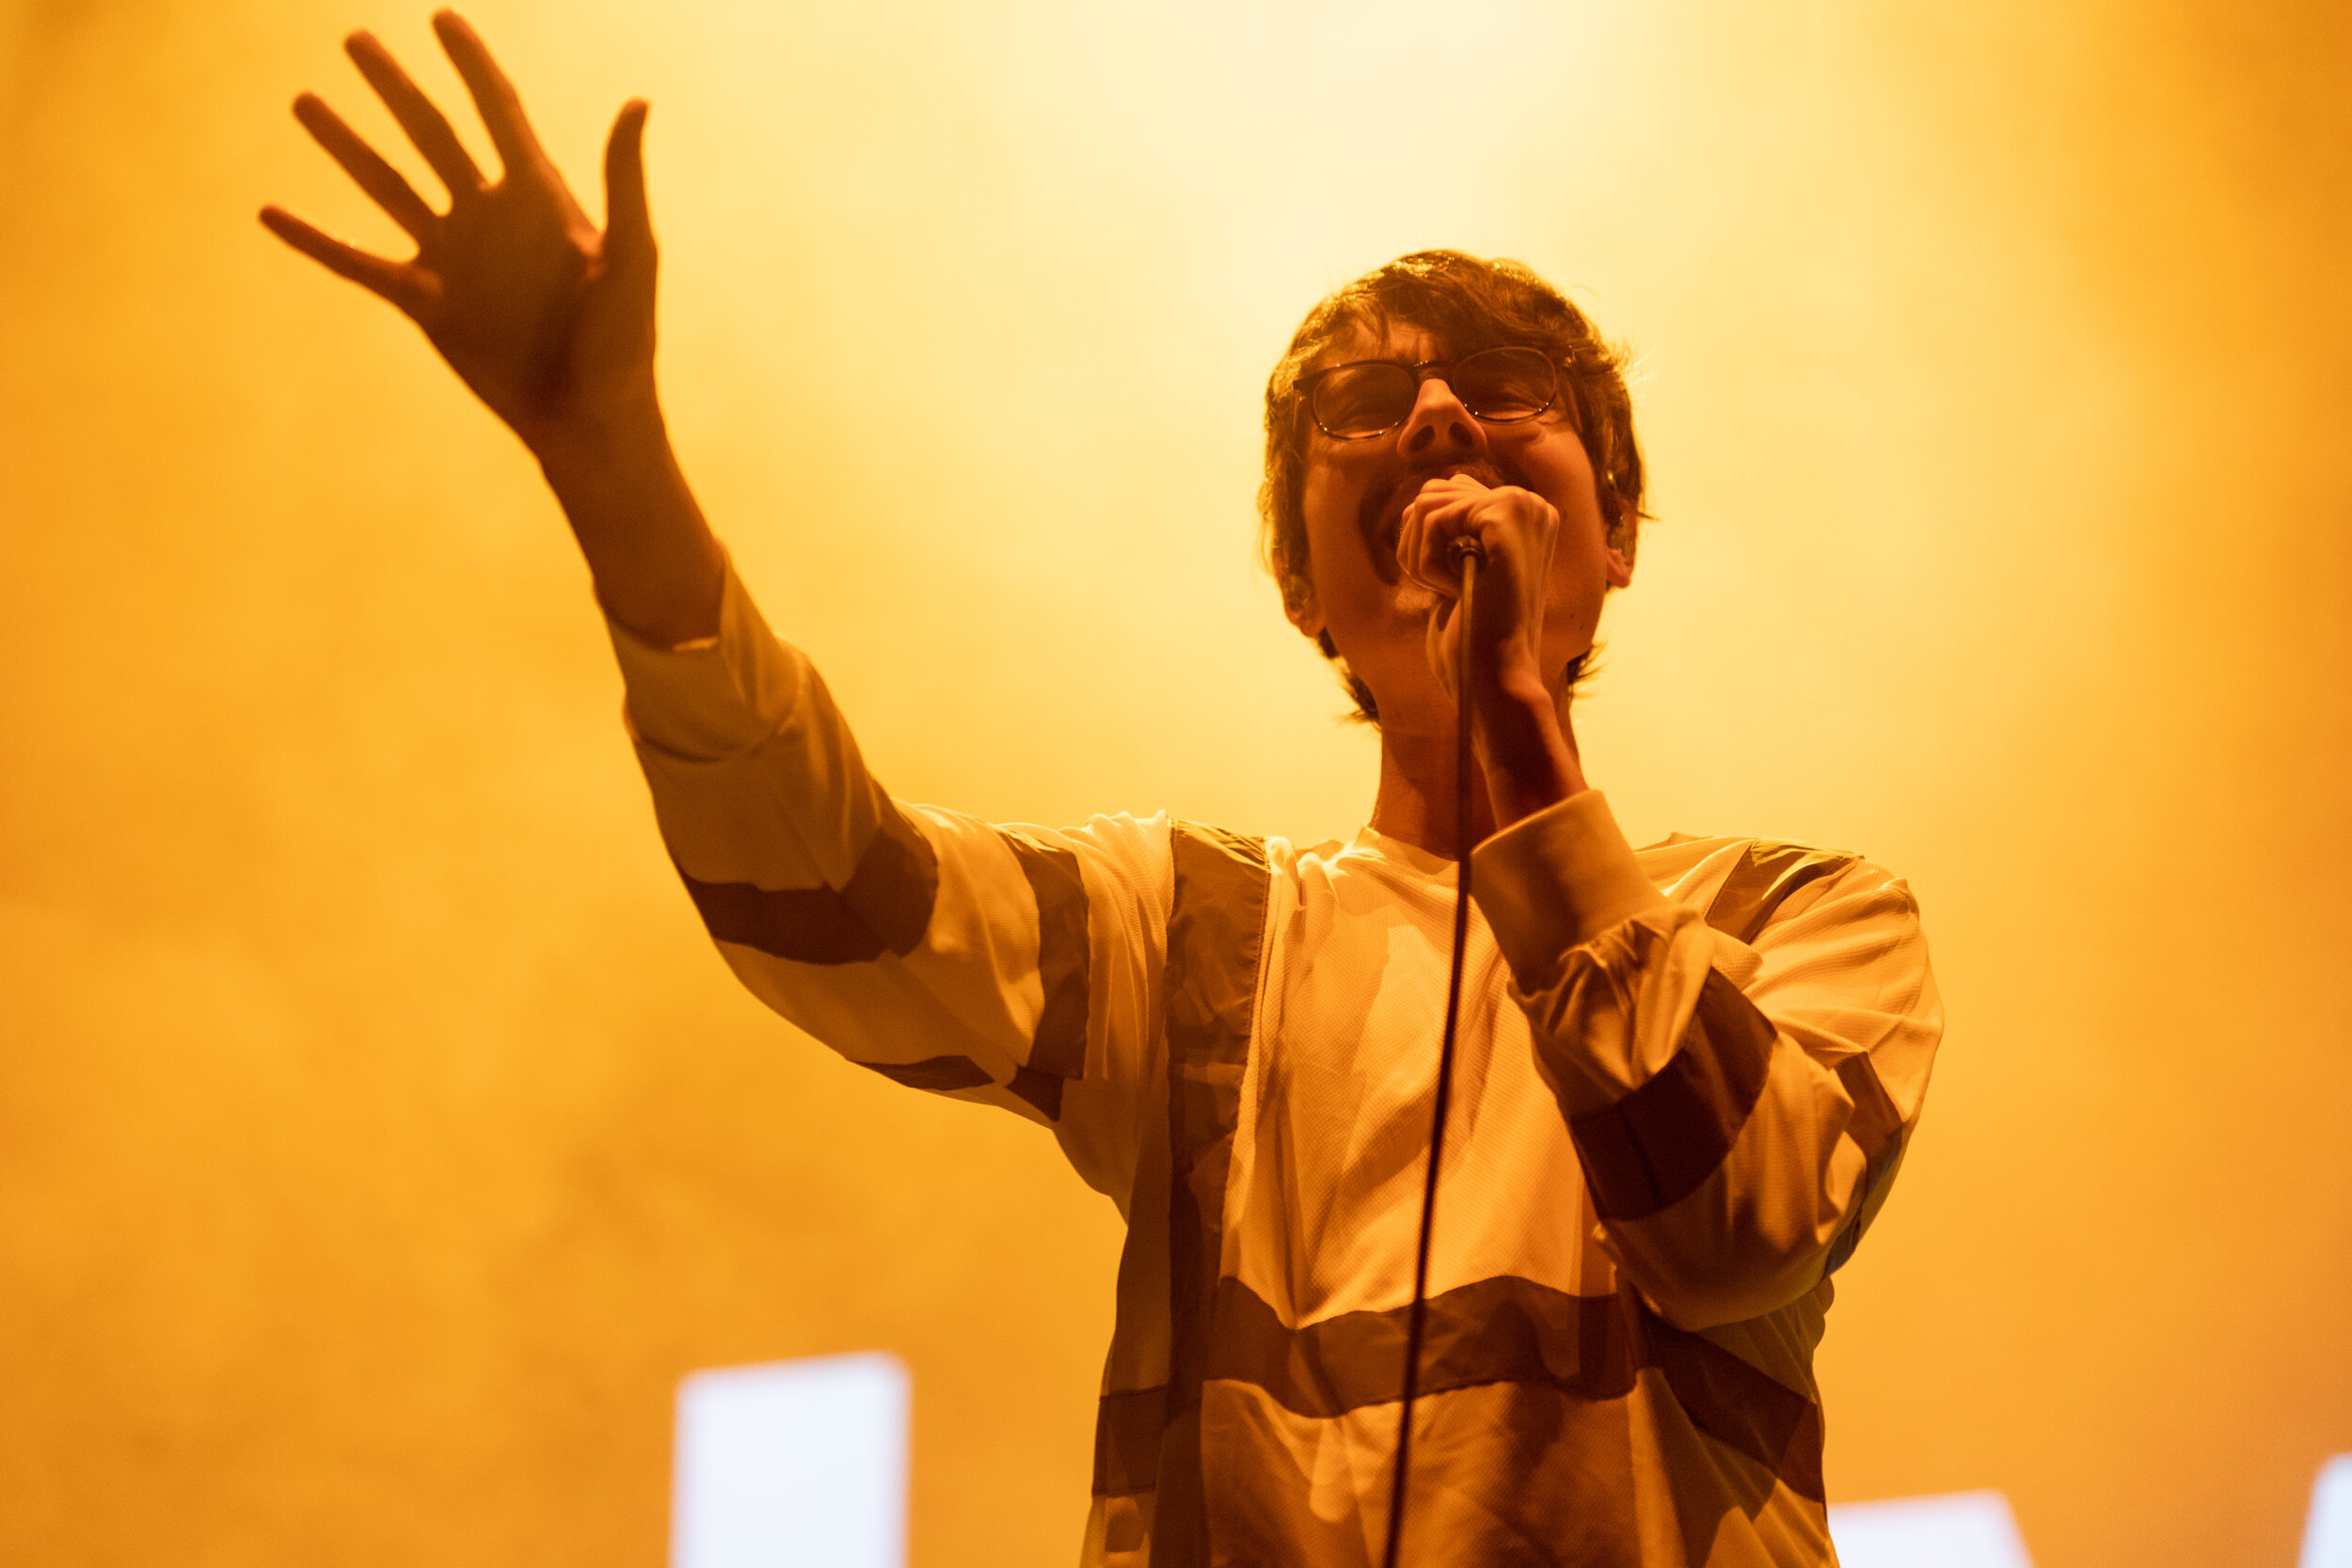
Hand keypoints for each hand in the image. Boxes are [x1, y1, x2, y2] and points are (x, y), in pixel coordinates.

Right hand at [260, 10, 656, 454]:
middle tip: (354, 37)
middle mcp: (489, 216)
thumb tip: (637, 100)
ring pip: (386, 185)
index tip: (440, 17)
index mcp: (540, 198)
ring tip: (303, 101)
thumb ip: (624, 180)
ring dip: (345, 144)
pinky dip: (315, 240)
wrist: (590, 421)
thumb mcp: (633, 257)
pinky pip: (358, 263)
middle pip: (430, 134)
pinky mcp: (426, 303)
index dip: (471, 64)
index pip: (498, 112)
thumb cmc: (624, 344)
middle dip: (394, 86)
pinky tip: (271, 213)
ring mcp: (454, 257)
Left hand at [1396, 471, 1587, 824]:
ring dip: (1420, 557)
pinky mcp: (1506, 513)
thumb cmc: (1473, 640)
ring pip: (1427, 503)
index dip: (1429, 543)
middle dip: (1420, 547)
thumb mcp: (1460, 568)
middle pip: (1433, 492)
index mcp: (1525, 516)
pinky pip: (1432, 518)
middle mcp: (1531, 503)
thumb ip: (1451, 526)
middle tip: (1451, 590)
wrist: (1496, 679)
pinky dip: (1426, 561)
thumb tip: (1428, 493)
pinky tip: (1456, 589)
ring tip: (1453, 591)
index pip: (1446, 493)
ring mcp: (1524, 504)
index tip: (1458, 586)